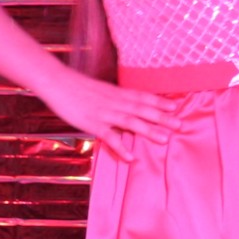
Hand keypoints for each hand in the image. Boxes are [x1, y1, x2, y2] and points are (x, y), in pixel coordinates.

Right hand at [43, 67, 177, 156]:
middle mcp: (115, 102)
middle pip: (142, 110)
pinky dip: (120, 147)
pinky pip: (109, 137)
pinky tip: (130, 157)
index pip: (142, 97)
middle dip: (162, 117)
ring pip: (131, 122)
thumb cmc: (77, 86)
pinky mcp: (92, 123)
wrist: (57, 82)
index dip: (159, 101)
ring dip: (148, 130)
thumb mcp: (100, 90)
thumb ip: (113, 98)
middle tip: (181, 125)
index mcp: (117, 93)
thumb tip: (125, 104)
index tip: (176, 106)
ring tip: (164, 139)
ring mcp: (104, 113)